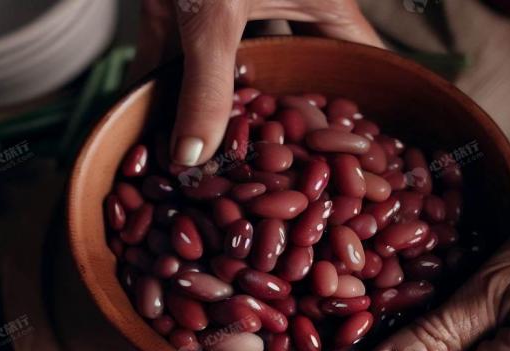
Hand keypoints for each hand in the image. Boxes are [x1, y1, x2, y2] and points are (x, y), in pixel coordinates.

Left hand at [131, 0, 382, 166]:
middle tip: (272, 175)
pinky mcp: (184, 9)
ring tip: (213, 163)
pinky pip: (177, 57)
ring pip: (233, 72)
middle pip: (291, 80)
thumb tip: (195, 156)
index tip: (349, 159)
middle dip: (279, 125)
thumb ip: (207, 84)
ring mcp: (232, 11)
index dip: (358, 111)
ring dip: (215, 111)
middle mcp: (282, 11)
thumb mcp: (214, 10)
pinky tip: (150, 123)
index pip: (357, 66)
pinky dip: (161, 88)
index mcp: (321, 4)